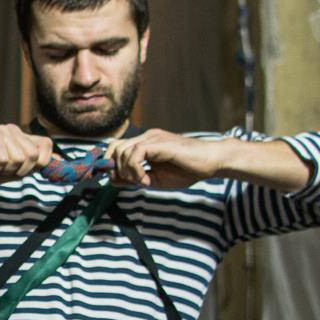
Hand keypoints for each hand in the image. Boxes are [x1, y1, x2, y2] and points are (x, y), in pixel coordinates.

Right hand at [0, 125, 57, 186]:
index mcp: (20, 137)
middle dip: (19, 171)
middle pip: (33, 157)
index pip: (46, 144)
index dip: (43, 161)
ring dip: (4, 170)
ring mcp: (2, 130)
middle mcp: (13, 130)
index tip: (27, 171)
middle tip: (0, 168)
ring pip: (20, 159)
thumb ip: (32, 166)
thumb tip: (58, 161)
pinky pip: (3, 159)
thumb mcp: (10, 171)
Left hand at [104, 129, 226, 188]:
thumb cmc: (186, 171)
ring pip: (123, 151)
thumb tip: (112, 179)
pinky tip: (147, 180)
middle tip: (130, 182)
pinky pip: (136, 153)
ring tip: (143, 182)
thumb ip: (133, 178)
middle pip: (114, 147)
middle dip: (115, 168)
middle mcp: (146, 137)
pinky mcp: (159, 142)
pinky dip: (136, 170)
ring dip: (127, 172)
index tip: (115, 180)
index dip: (109, 164)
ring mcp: (152, 137)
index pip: (115, 147)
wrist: (211, 162)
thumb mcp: (154, 179)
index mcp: (144, 143)